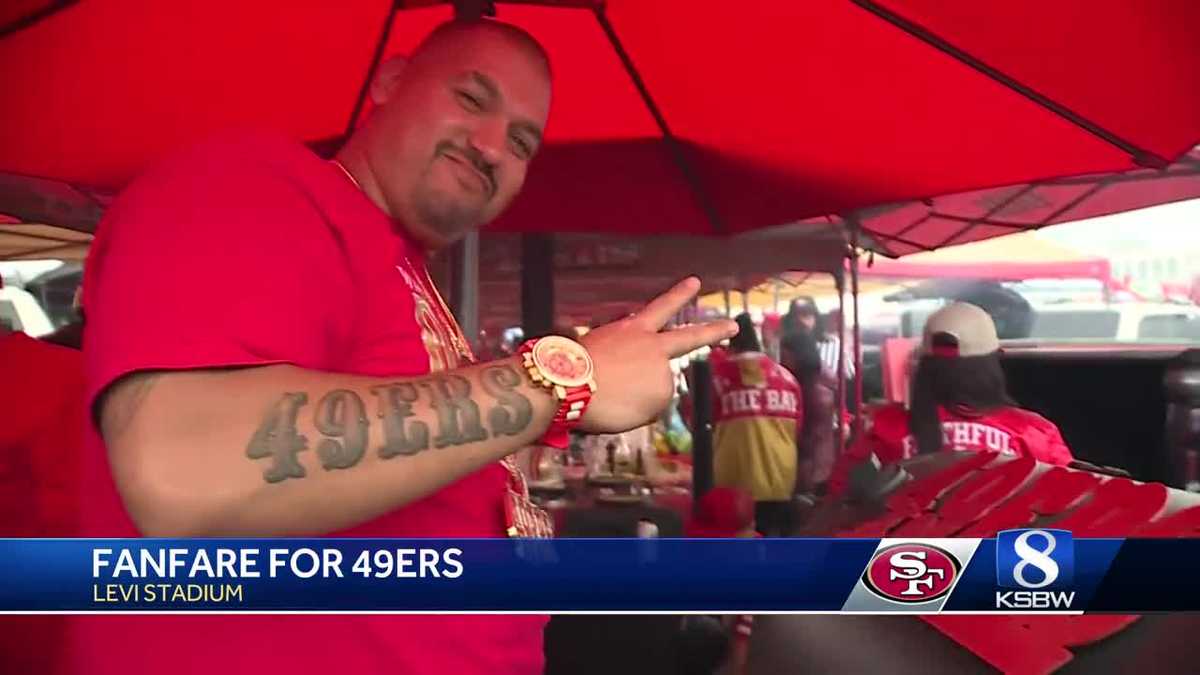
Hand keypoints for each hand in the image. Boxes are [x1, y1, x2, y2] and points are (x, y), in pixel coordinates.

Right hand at [579, 277, 736, 432]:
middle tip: (733, 325)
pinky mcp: (664, 395)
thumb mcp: (601, 350)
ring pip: (655, 391)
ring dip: (636, 397)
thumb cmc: (576, 368)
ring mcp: (662, 371)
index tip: (696, 282)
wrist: (573, 384)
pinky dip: (636, 412)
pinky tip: (620, 407)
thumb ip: (624, 359)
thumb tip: (634, 382)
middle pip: (690, 337)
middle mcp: (654, 347)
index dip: (679, 294)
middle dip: (713, 330)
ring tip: (611, 395)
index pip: (661, 307)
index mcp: (633, 329)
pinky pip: (650, 410)